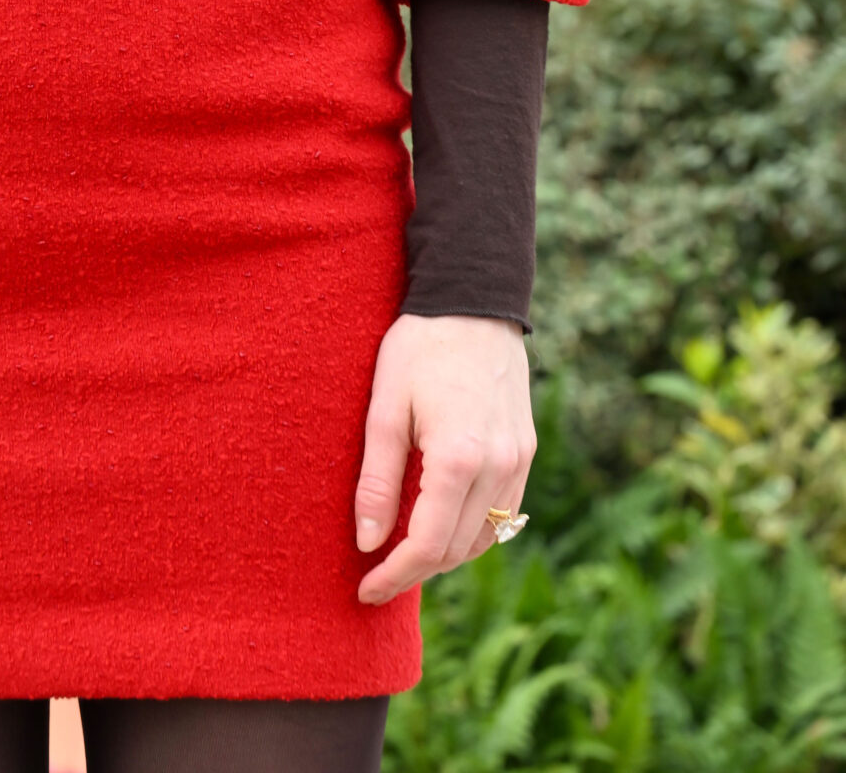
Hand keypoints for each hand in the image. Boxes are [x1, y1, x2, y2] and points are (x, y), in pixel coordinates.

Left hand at [353, 312, 533, 604]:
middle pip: (456, 550)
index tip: (364, 589)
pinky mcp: (526, 451)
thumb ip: (376, 478)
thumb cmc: (419, 347)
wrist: (472, 301)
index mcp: (458, 458)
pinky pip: (503, 515)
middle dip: (414, 571)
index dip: (394, 575)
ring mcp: (519, 461)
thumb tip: (366, 542)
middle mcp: (498, 468)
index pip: (427, 545)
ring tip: (404, 554)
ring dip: (444, 556)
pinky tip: (442, 524)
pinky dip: (471, 531)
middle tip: (375, 576)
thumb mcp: (384, 407)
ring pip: (484, 539)